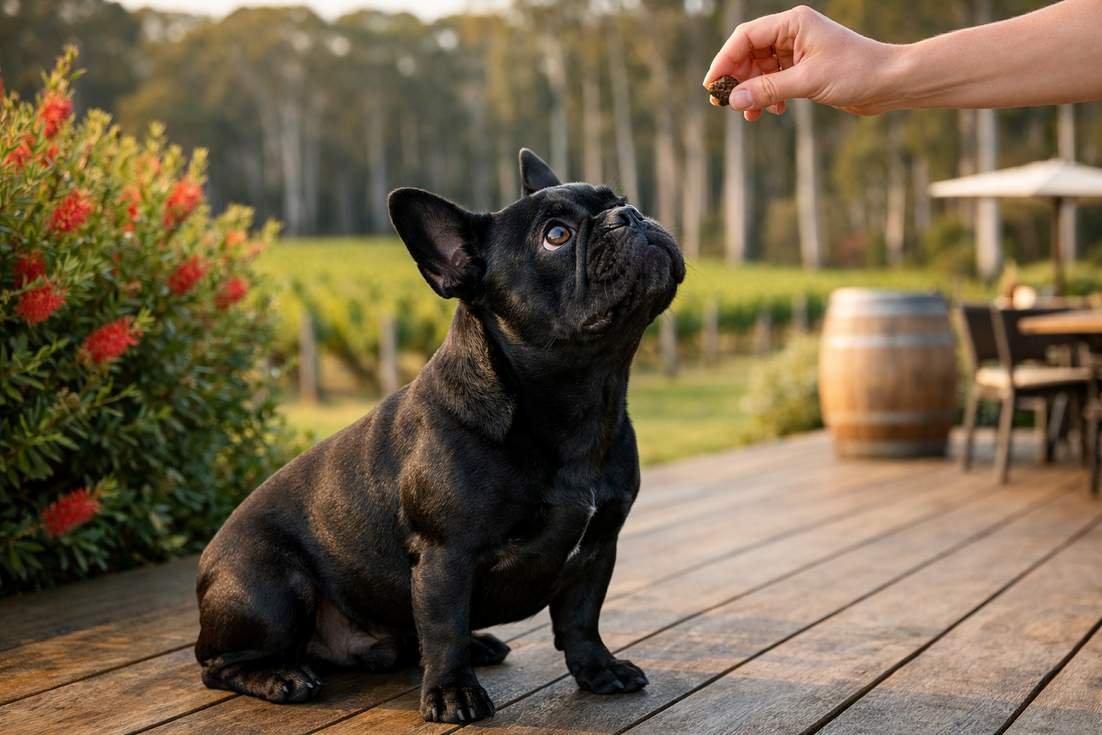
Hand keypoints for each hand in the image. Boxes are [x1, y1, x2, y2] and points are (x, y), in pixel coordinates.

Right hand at [704, 5, 898, 120]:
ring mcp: (798, 51)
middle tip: (725, 103)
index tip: (713, 85)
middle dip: (737, 78)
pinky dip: (768, 96)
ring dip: (752, 91)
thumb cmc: (856, 72)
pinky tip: (772, 111)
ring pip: (760, 69)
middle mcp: (793, 33)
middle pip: (749, 52)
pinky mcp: (805, 69)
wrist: (890, 83)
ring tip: (748, 114)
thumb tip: (733, 99)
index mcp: (793, 23)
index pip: (746, 36)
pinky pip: (775, 81)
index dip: (725, 60)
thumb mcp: (807, 81)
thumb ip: (767, 90)